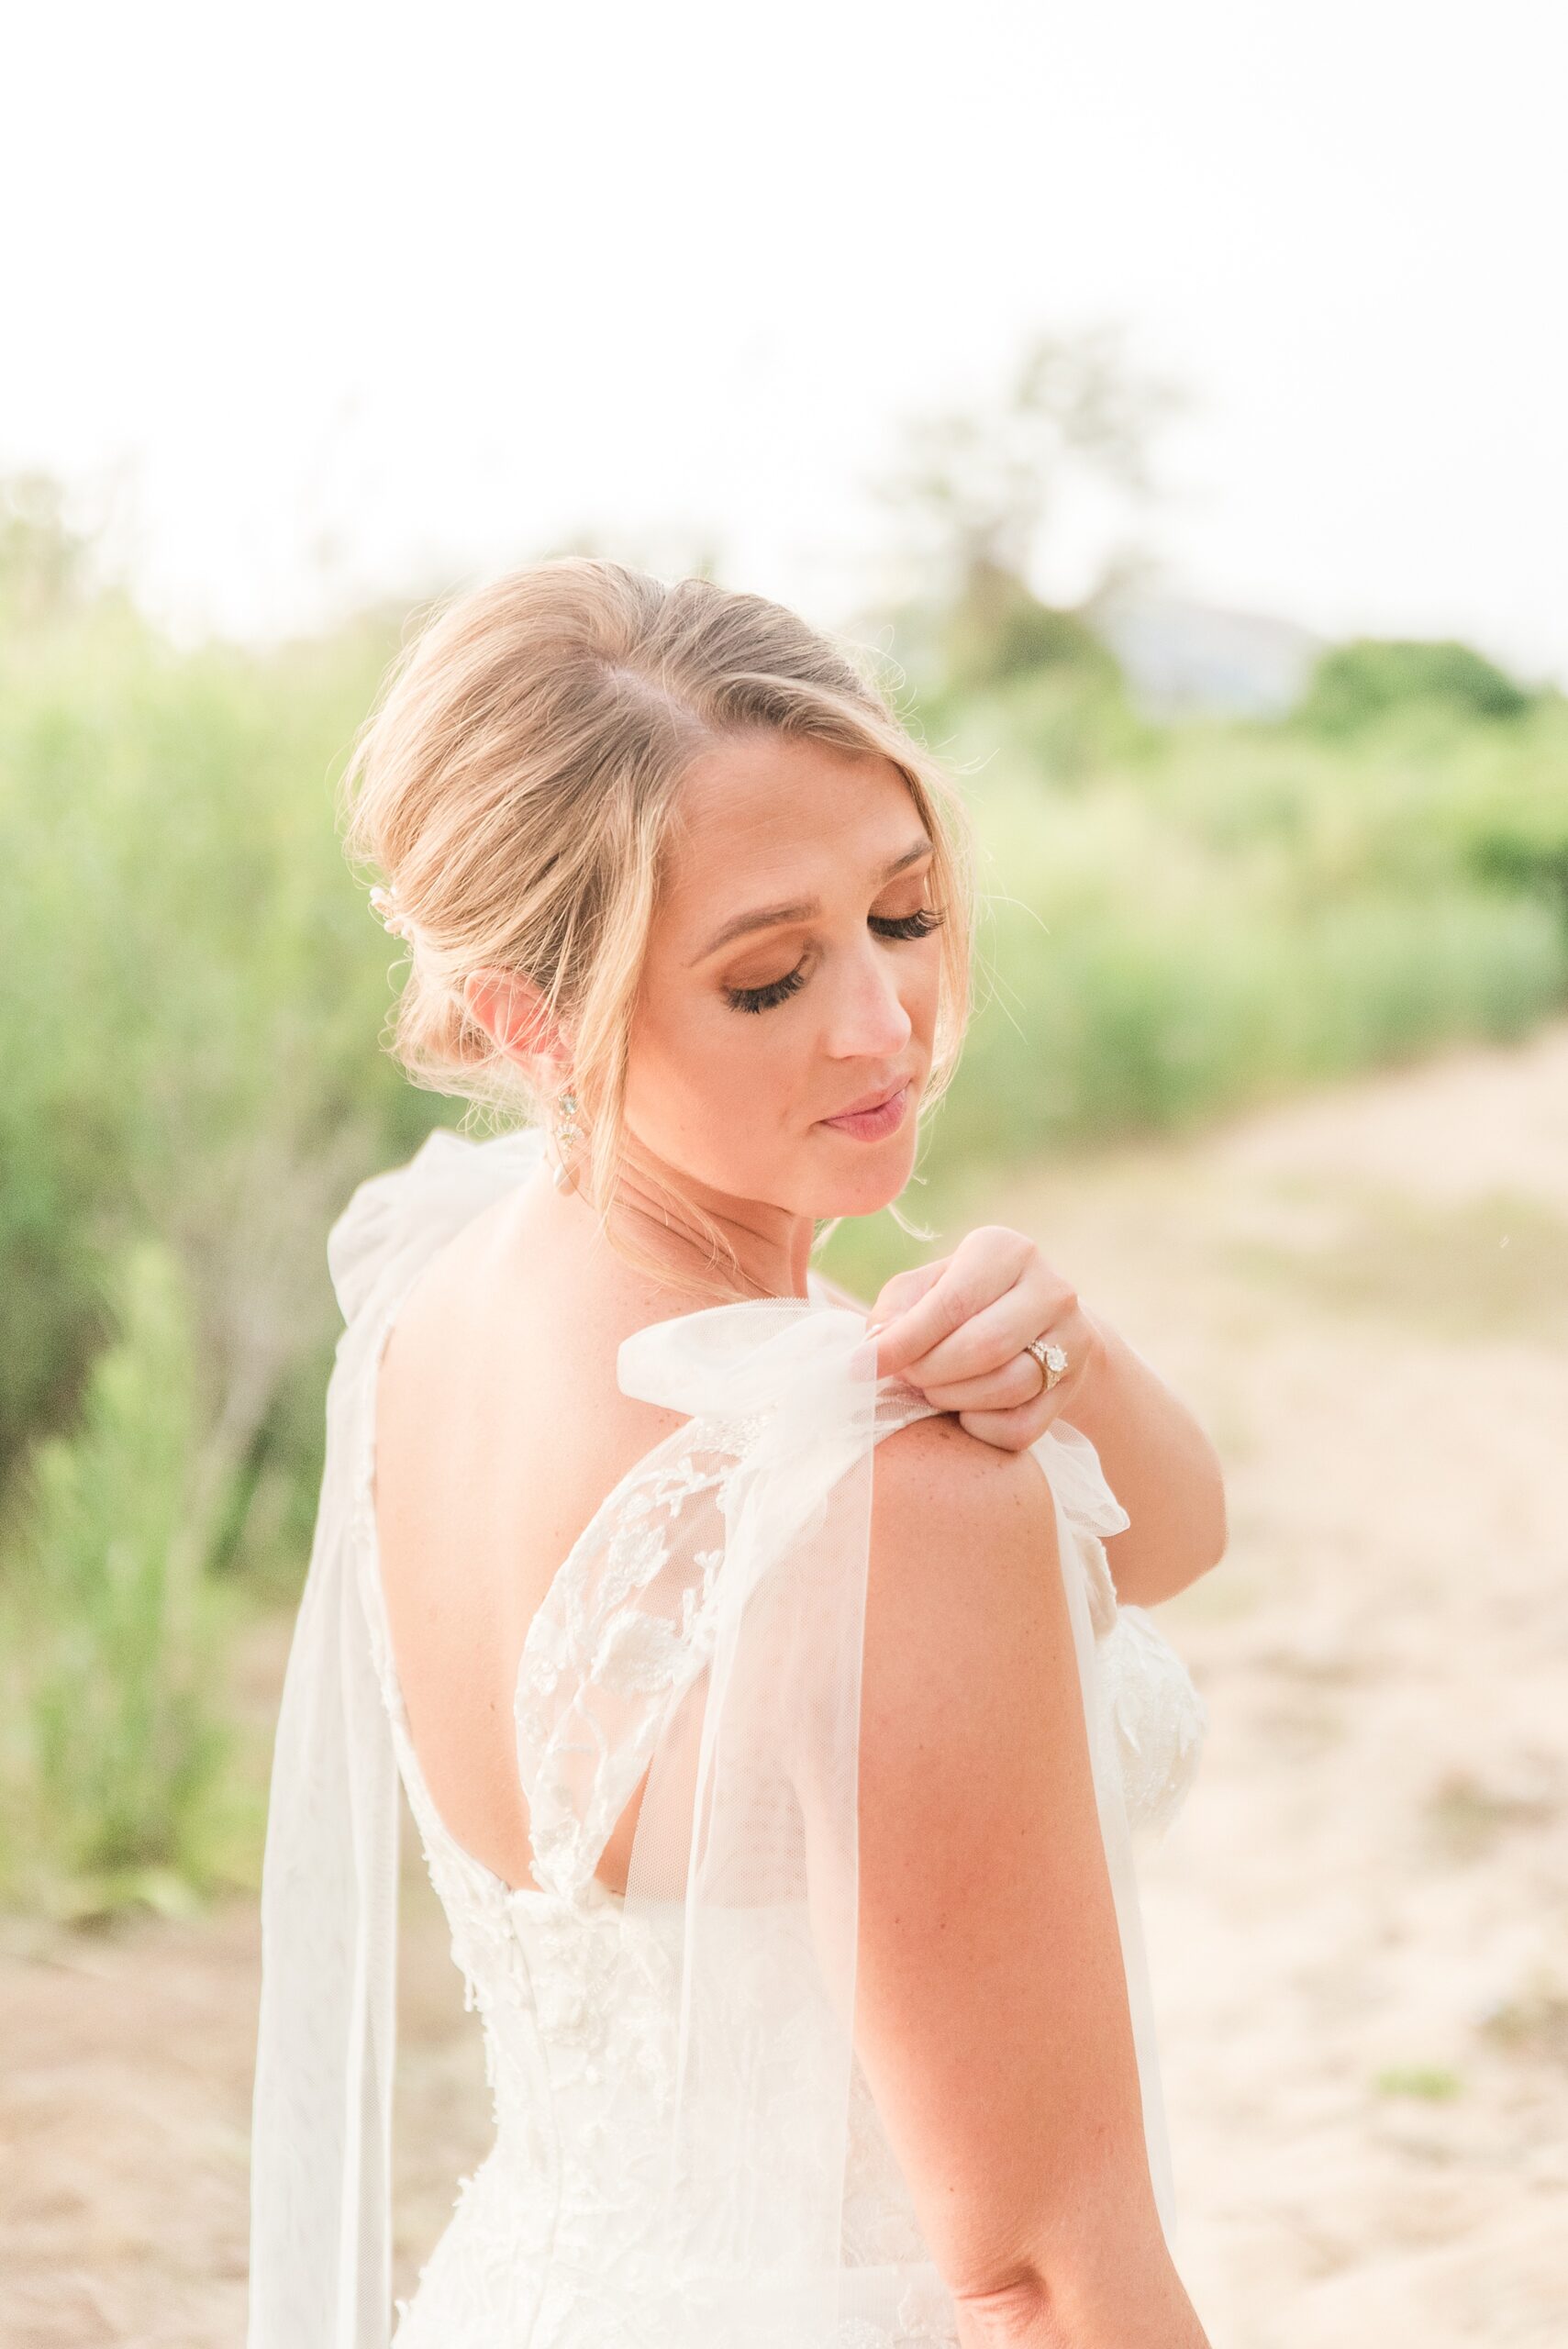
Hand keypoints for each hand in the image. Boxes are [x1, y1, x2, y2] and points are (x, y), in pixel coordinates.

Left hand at [867, 1226, 1103, 1452]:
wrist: (1039, 1331)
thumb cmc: (964, 1305)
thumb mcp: (926, 1291)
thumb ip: (894, 1313)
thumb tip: (874, 1351)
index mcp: (1006, 1250)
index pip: (952, 1303)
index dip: (904, 1342)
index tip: (862, 1368)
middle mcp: (1050, 1287)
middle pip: (984, 1346)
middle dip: (931, 1373)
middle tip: (908, 1380)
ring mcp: (1073, 1337)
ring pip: (1008, 1386)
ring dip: (955, 1400)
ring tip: (934, 1392)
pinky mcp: (1076, 1383)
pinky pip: (1024, 1425)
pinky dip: (983, 1429)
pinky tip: (966, 1415)